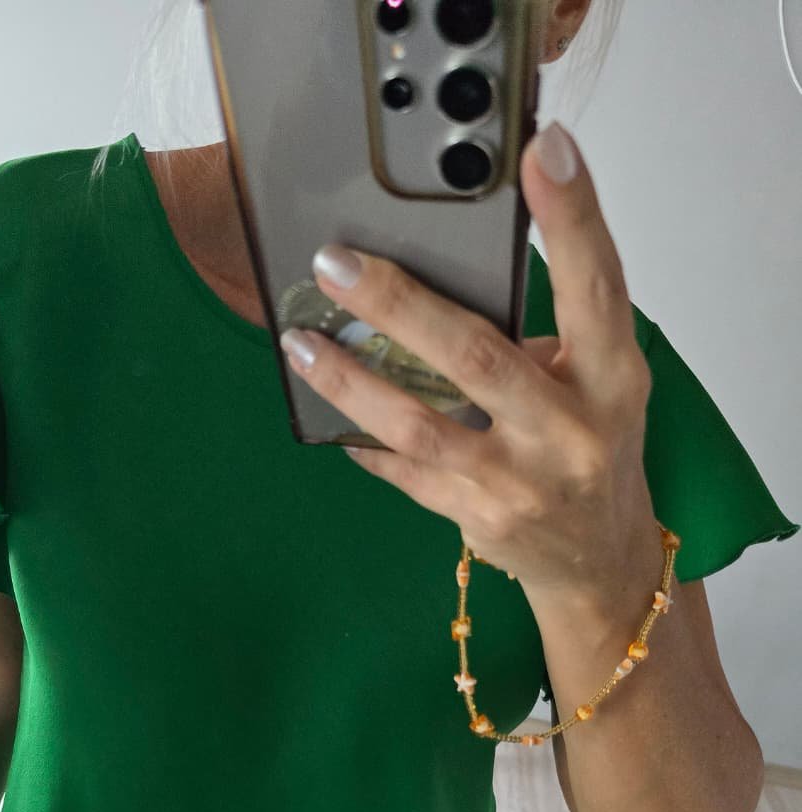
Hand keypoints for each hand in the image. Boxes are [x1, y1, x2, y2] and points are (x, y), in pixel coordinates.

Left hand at [279, 121, 660, 599]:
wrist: (597, 557)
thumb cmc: (592, 449)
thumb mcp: (597, 387)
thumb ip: (543, 337)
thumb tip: (435, 285)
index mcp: (611, 378)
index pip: (596, 285)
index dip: (572, 218)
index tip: (543, 153)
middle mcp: (570, 430)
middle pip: (477, 356)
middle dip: (399, 304)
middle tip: (337, 263)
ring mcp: (520, 481)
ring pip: (420, 424)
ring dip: (350, 381)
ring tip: (300, 343)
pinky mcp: (478, 518)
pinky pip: (404, 470)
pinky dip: (363, 438)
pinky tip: (326, 410)